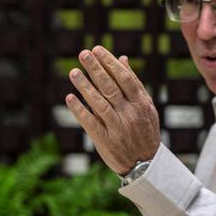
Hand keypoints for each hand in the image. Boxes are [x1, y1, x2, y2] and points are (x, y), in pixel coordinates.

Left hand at [64, 45, 160, 175]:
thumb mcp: (146, 107)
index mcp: (141, 103)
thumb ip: (134, 83)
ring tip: (73, 72)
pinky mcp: (105, 140)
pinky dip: (80, 110)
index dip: (110, 63)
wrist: (145, 165)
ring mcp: (118, 127)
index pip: (124, 78)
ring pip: (99, 103)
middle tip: (83, 54)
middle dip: (96, 69)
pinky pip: (90, 123)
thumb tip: (122, 59)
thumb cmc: (144, 131)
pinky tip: (70, 98)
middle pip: (110, 87)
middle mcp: (130, 113)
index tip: (97, 50)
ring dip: (85, 87)